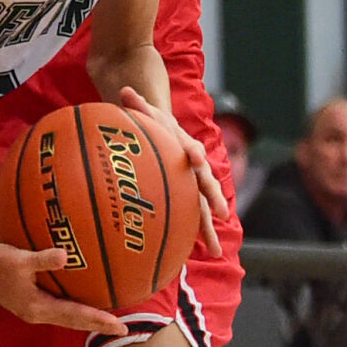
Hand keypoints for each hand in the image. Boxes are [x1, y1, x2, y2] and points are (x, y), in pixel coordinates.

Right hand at [0, 241, 125, 335]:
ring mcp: (34, 309)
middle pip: (75, 322)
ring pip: (68, 317)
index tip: (119, 325)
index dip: (98, 320)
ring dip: (88, 318)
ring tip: (108, 319)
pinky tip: (83, 299)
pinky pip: (60, 307)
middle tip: (123, 328)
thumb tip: (65, 256)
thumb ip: (42, 259)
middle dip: (98, 325)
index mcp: (37, 308)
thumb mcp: (19, 259)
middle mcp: (38, 313)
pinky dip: (75, 307)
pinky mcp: (31, 301)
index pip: (75, 316)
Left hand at [119, 87, 226, 258]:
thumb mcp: (147, 114)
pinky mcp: (187, 200)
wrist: (168, 135)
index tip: (196, 158)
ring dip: (209, 228)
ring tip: (214, 251)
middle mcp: (195, 169)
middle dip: (213, 199)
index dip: (193, 153)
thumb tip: (125, 90)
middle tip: (221, 213)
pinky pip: (192, 219)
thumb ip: (139, 105)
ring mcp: (193, 187)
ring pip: (203, 208)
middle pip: (205, 184)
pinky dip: (197, 235)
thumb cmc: (155, 126)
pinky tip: (198, 256)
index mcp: (186, 147)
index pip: (191, 148)